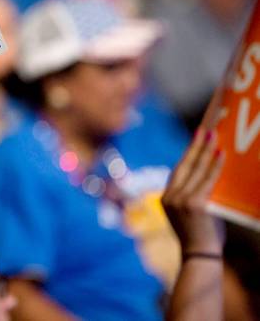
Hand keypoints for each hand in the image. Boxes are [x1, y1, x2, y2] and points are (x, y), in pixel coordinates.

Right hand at [162, 128, 225, 254]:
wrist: (199, 257)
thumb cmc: (201, 236)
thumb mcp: (192, 214)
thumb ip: (194, 195)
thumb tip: (210, 176)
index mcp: (166, 198)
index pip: (178, 170)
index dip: (188, 153)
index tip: (196, 138)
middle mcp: (170, 196)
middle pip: (184, 165)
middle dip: (196, 145)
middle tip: (205, 130)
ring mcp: (180, 200)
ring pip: (196, 169)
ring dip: (206, 150)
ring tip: (215, 136)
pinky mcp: (194, 204)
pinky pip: (207, 180)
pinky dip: (215, 166)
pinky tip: (221, 155)